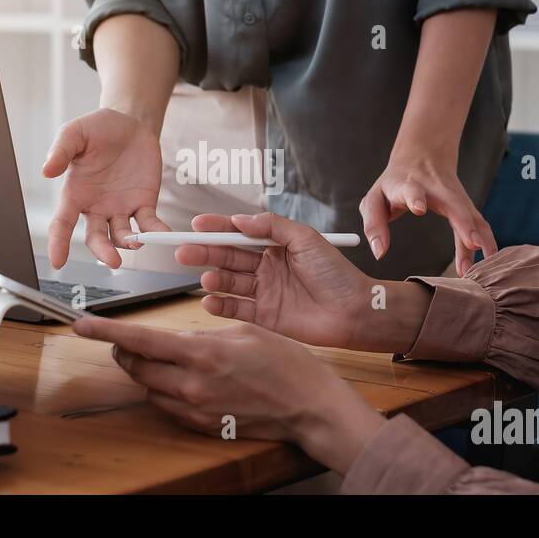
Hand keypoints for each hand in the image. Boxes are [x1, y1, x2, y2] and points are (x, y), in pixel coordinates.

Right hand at [42, 108, 169, 267]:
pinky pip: (149, 223)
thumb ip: (61, 150)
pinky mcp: (143, 202)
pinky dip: (156, 231)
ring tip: (137, 242)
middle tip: (112, 260)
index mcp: (75, 194)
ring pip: (122, 235)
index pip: (63, 223)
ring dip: (129, 242)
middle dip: (103, 251)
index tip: (58, 261)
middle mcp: (96, 207)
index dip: (59, 243)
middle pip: (96, 237)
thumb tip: (46, 170)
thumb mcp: (74, 133)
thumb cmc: (97, 129)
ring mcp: (121, 207)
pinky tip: (163, 234)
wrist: (129, 122)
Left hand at [72, 317, 386, 475]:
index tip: (81, 324)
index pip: (139, 341)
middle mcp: (192, 386)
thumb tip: (174, 340)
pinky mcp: (202, 426)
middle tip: (126, 338)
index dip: (105, 331)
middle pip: (135, 367)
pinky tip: (183, 380)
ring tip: (164, 358)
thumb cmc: (286, 364)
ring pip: (148, 388)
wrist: (309, 406)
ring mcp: (195, 410)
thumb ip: (201, 335)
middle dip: (124, 350)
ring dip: (146, 371)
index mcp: (201, 355)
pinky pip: (167, 406)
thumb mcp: (244, 331)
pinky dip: (164, 390)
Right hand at [174, 212, 430, 352]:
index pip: (240, 234)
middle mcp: (266, 267)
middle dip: (205, 253)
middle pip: (228, 257)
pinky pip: (236, 309)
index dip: (218, 229)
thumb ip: (271, 226)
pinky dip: (220, 305)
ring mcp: (264, 292)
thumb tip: (239, 220)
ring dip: (214, 279)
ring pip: (230, 282)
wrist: (354, 311)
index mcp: (276, 246)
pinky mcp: (265, 317)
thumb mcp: (306, 238)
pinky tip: (209, 300)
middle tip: (184, 251)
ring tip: (207, 278)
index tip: (197, 225)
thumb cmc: (335, 273)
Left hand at [360, 154, 497, 276]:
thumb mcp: (374, 199)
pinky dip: (487, 241)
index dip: (415, 198)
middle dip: (465, 223)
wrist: (421, 155)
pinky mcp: (466, 205)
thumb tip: (379, 253)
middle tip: (473, 243)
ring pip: (471, 216)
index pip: (411, 189)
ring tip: (482, 263)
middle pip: (454, 204)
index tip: (419, 209)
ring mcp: (455, 196)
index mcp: (408, 185)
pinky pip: (478, 224)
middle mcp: (436, 189)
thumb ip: (373, 225)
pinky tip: (490, 259)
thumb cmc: (393, 184)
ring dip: (479, 237)